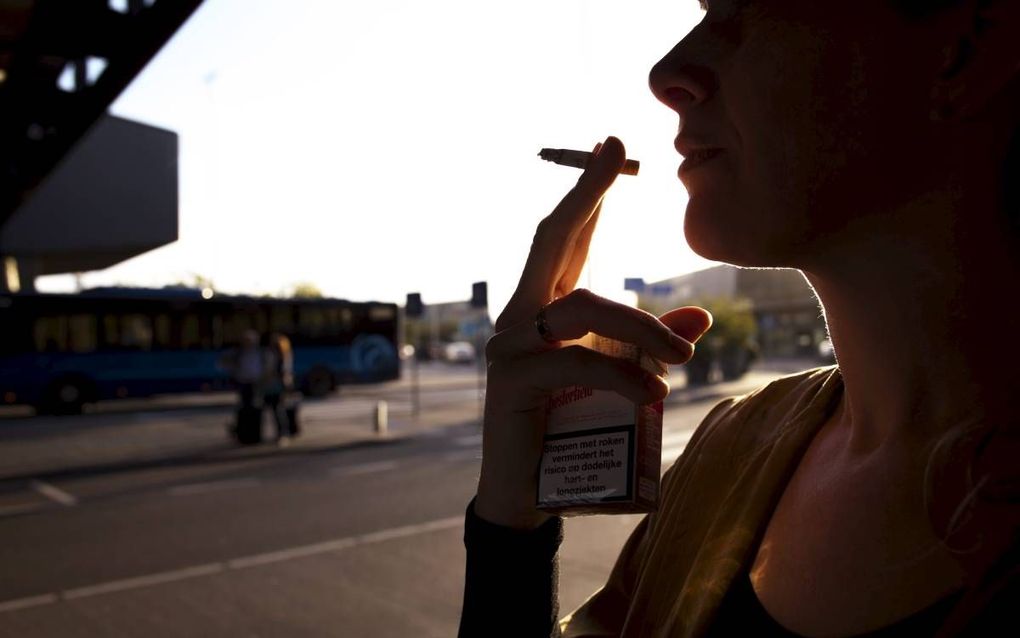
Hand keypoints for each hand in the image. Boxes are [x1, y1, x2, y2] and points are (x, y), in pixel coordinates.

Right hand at [474, 136, 711, 528]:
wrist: (525, 492)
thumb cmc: (569, 428)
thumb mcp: (618, 378)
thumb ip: (648, 346)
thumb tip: (699, 318)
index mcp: (544, 307)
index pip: (567, 239)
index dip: (589, 192)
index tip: (611, 145)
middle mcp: (521, 315)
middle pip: (552, 241)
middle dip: (586, 193)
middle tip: (616, 154)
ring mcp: (510, 345)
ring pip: (580, 306)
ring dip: (640, 327)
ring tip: (679, 360)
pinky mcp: (511, 381)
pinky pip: (575, 363)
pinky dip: (623, 377)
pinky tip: (654, 396)